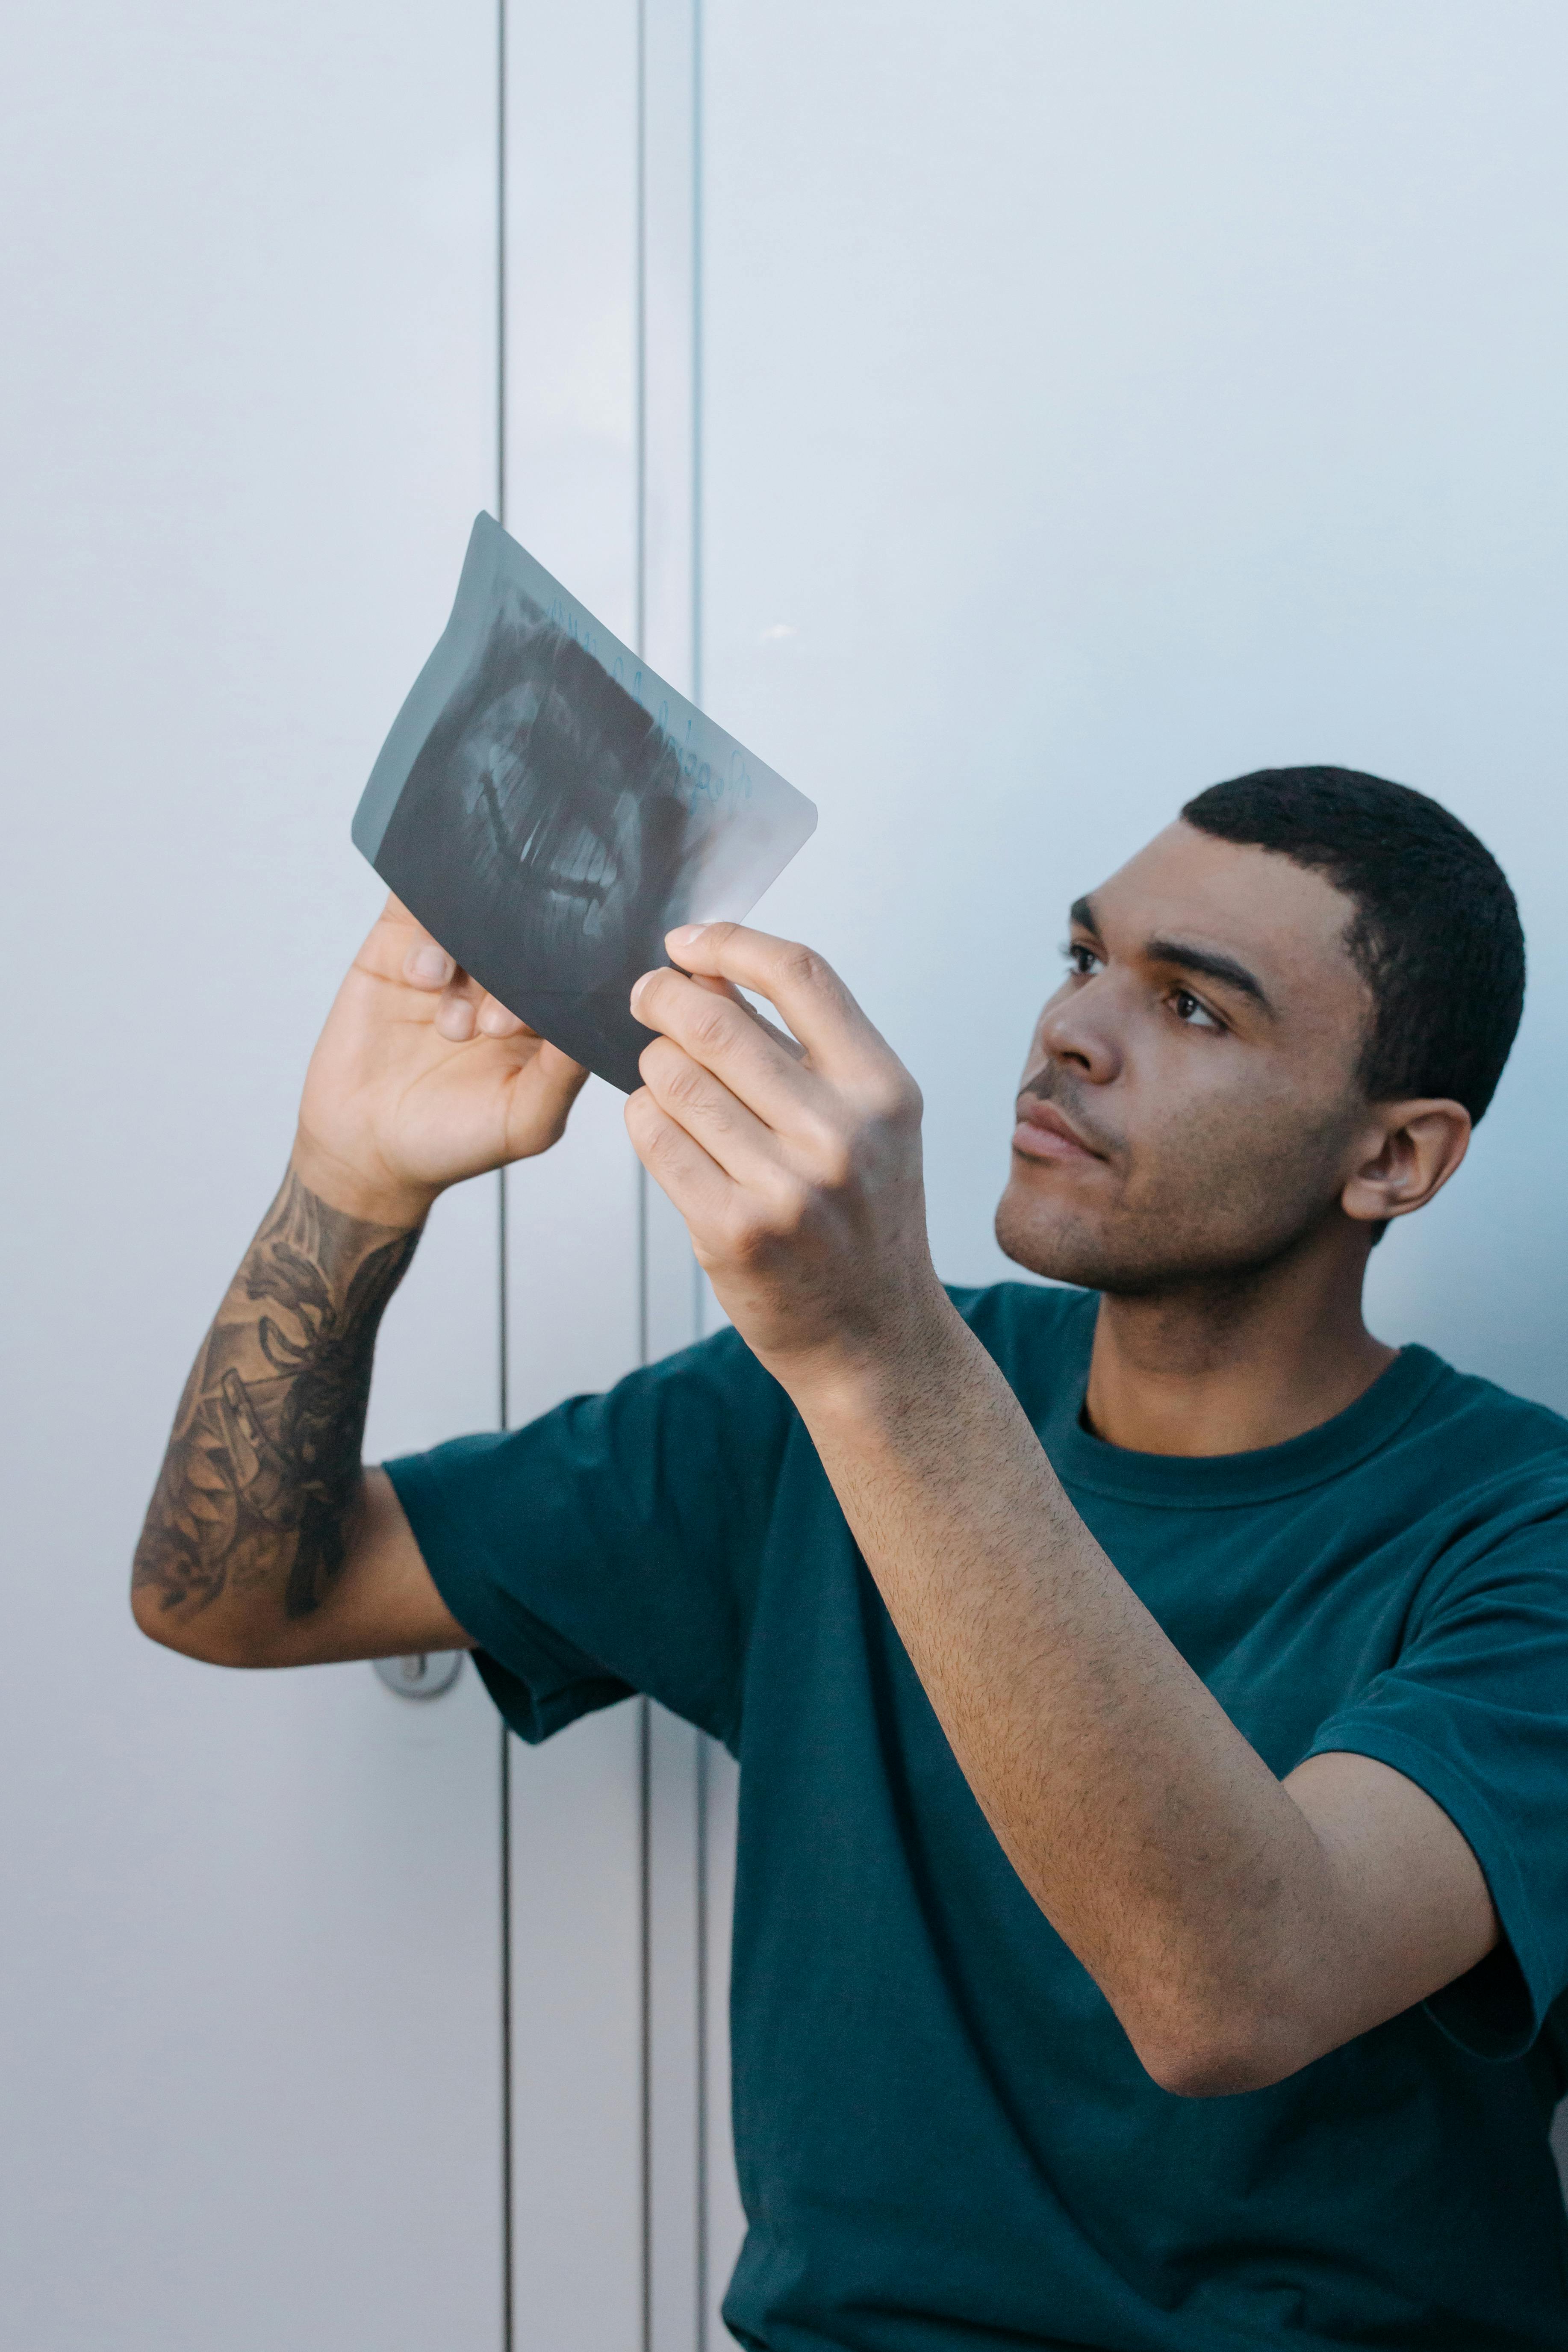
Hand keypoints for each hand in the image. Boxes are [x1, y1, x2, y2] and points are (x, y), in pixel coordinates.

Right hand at [295, 895, 588, 1225]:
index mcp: (544, 1014)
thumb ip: (563, 1074)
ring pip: (472, 916)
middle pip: (523, 934)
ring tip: (451, 1026)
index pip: (570, 968)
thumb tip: (596, 1022)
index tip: (535, 1020)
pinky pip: (417, 906)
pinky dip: (425, 935)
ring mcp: (452, 959)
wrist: (364, 1147)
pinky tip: (420, 978)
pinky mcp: (399, 946)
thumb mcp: (525, 1121)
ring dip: (467, 961)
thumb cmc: (454, 1140)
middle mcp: (502, 978)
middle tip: (492, 1028)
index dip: (562, 980)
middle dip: (514, 973)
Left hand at [625, 924, 944, 1387]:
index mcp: (883, 1090)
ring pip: (672, 1079)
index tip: (686, 942)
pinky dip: (643, 1119)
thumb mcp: (868, 1123)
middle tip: (643, 997)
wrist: (874, 1336)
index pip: (800, 974)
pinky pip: (654, 1139)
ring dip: (652, 1066)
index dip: (729, 943)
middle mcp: (841, 1135)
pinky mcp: (730, 1231)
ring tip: (666, 1078)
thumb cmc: (863, 1217)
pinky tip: (660, 1124)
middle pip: (715, 1023)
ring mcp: (785, 1188)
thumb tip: (710, 970)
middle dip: (662, 997)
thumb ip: (803, 1048)